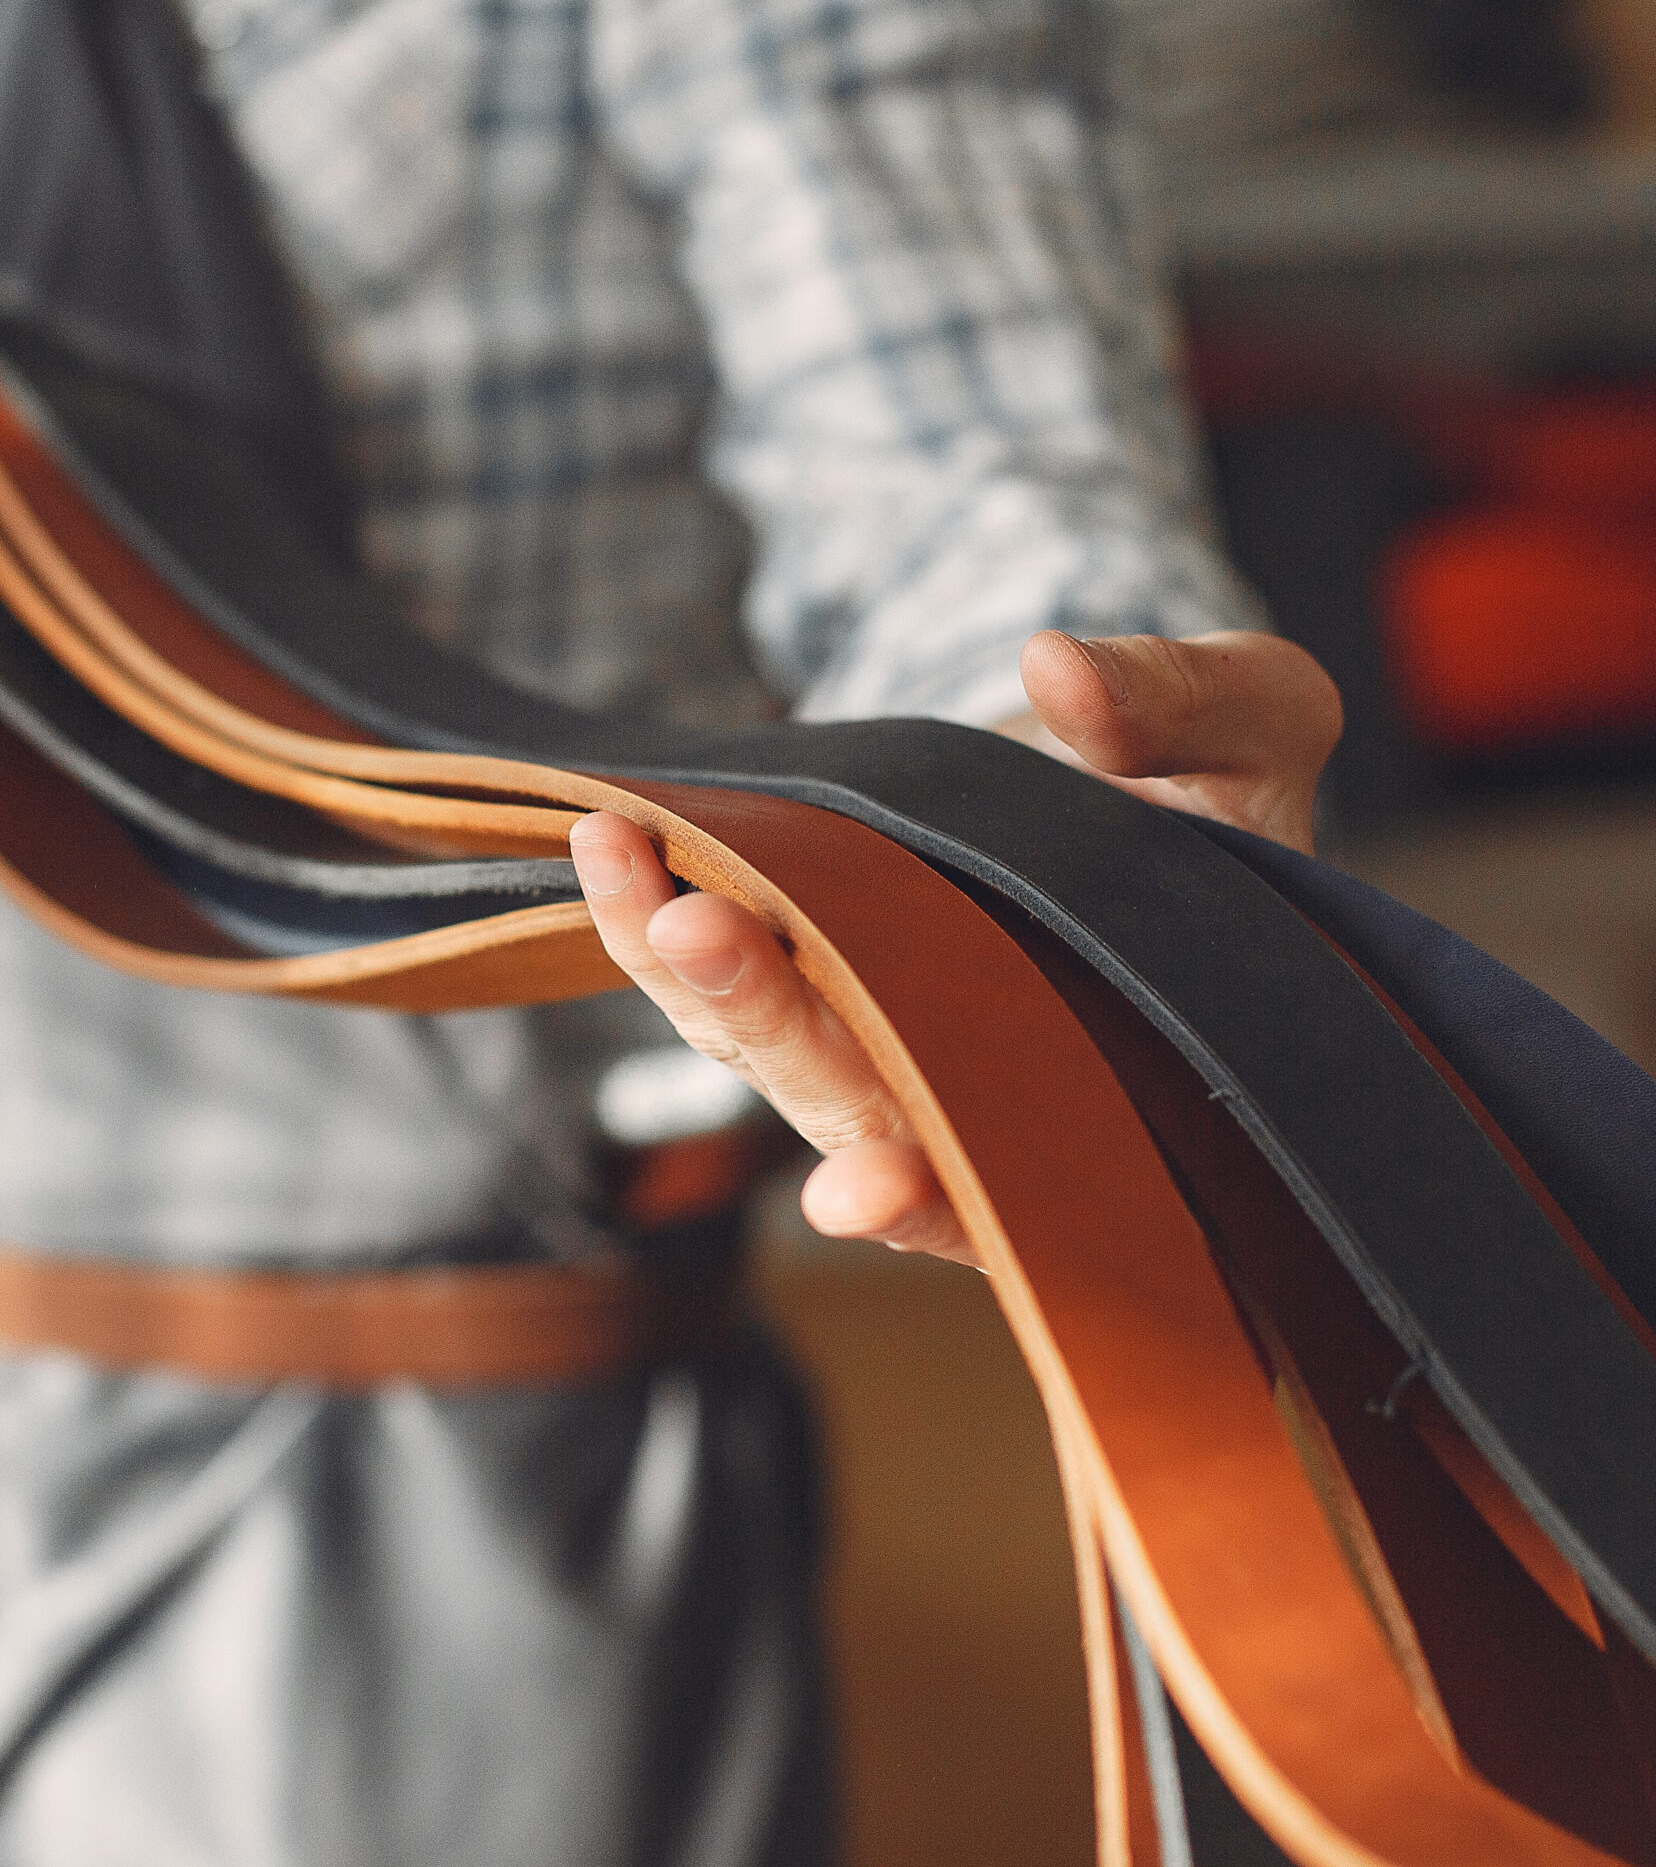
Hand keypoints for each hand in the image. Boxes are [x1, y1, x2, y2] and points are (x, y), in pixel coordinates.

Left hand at [570, 629, 1341, 1266]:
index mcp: (1117, 1085)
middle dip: (772, 1021)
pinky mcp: (811, 984)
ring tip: (618, 849)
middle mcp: (977, 1095)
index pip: (1022, 1184)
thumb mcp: (1255, 723)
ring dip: (680, 962)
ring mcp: (880, 1044)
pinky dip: (654, 917)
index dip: (936, 1196)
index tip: (860, 1193)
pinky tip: (610, 843)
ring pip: (761, 1045)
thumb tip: (1058, 670)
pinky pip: (718, 980)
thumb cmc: (1223, 780)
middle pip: (852, 1104)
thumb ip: (1184, 703)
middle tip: (698, 927)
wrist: (1137, 772)